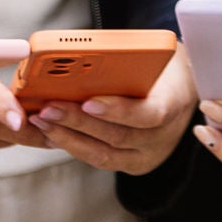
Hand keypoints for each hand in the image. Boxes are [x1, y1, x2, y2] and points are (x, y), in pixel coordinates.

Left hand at [30, 44, 196, 174]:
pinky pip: (98, 159)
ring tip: (42, 120)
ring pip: (103, 154)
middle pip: (118, 136)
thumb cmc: (161, 69)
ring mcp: (146, 156)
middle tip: (49, 108)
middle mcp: (162, 137)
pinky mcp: (130, 164)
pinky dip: (73, 145)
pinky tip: (51, 132)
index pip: (149, 114)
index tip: (89, 102)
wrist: (180, 92)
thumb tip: (80, 57)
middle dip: (78, 122)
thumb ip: (125, 61)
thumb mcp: (153, 58)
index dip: (118, 110)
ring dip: (68, 137)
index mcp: (174, 104)